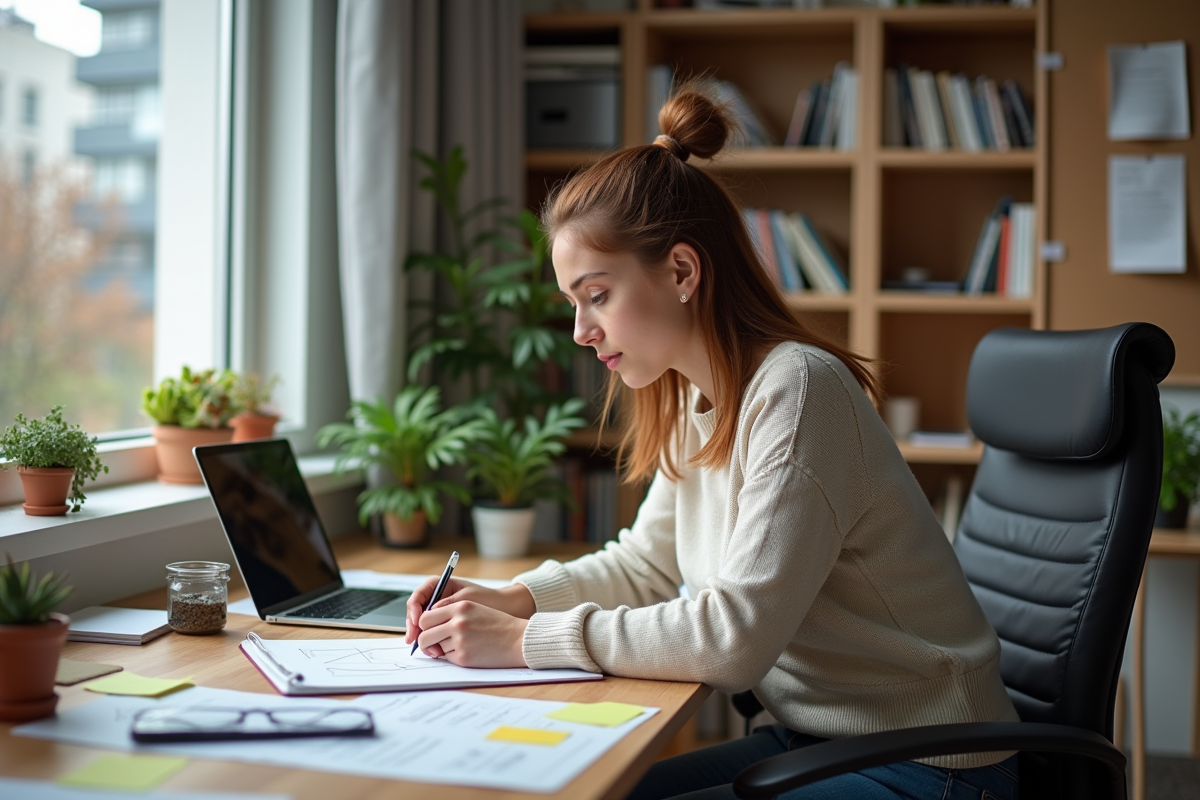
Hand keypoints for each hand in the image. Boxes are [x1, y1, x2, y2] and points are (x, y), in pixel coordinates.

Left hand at [413, 600, 528, 667]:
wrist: (518, 639)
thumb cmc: (498, 624)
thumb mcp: (475, 609)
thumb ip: (451, 613)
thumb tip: (426, 626)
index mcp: (460, 607)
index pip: (426, 617)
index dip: (425, 625)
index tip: (429, 629)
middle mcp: (458, 622)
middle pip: (424, 634)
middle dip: (426, 641)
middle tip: (433, 644)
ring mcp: (460, 641)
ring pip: (435, 647)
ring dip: (442, 649)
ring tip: (460, 645)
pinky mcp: (464, 657)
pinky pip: (447, 658)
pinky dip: (453, 656)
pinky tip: (468, 651)